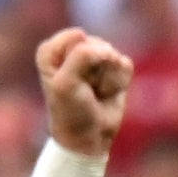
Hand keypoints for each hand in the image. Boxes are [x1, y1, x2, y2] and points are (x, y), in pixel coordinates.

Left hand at [37, 26, 133, 156]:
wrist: (89, 138)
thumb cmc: (71, 112)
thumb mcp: (66, 83)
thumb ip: (82, 56)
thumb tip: (109, 49)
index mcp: (52, 51)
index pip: (76, 38)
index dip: (79, 60)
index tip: (72, 81)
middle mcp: (72, 50)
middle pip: (96, 45)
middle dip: (96, 70)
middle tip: (87, 90)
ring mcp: (95, 58)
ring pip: (113, 55)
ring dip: (108, 79)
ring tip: (96, 93)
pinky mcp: (114, 68)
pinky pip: (125, 64)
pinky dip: (119, 82)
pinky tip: (108, 93)